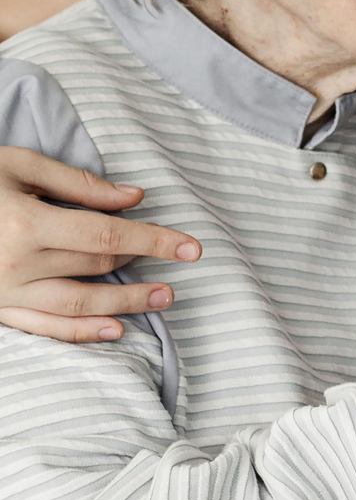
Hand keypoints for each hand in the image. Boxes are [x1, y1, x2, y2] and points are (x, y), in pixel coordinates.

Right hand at [0, 147, 201, 341]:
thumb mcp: (17, 166)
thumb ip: (78, 184)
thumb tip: (134, 198)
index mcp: (26, 223)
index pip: (109, 237)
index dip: (155, 242)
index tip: (192, 248)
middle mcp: (16, 264)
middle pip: (96, 267)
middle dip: (143, 266)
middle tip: (180, 265)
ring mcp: (3, 292)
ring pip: (78, 304)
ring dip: (126, 303)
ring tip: (164, 299)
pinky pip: (43, 328)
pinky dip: (80, 333)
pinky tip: (113, 330)